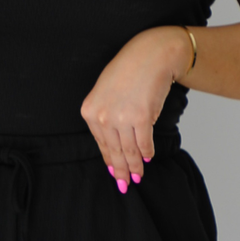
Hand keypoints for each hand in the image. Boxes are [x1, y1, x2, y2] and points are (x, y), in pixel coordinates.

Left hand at [80, 26, 191, 192]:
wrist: (150, 55)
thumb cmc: (129, 71)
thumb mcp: (106, 93)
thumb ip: (106, 118)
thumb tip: (113, 146)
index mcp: (89, 111)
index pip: (101, 144)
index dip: (110, 162)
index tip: (115, 175)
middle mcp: (102, 116)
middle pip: (113, 151)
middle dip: (121, 171)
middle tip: (126, 184)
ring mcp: (121, 118)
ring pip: (129, 150)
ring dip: (135, 165)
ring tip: (139, 175)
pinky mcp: (141, 118)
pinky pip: (144, 143)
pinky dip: (147, 152)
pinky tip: (148, 157)